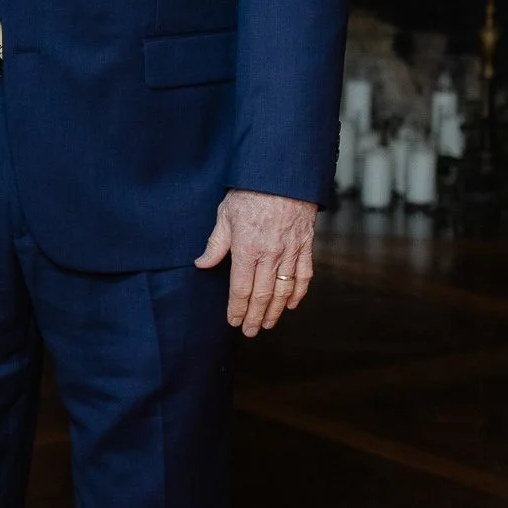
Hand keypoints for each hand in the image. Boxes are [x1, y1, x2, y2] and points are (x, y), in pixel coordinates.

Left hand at [197, 190, 317, 336]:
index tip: (233, 321)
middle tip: (250, 332)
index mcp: (247, 248)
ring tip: (268, 324)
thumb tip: (201, 264)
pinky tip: (291, 305)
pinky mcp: (305, 245)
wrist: (284, 175)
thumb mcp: (225, 215)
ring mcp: (290, 251)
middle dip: (255, 317)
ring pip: (283, 290)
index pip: (241, 288)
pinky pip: (304, 275)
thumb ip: (215, 244)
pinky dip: (298, 293)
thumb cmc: (250, 191)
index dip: (237, 308)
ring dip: (275, 311)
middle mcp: (270, 254)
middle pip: (262, 295)